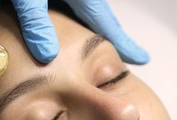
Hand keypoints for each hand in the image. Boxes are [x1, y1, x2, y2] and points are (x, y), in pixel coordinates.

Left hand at [10, 0, 148, 63]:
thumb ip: (35, 22)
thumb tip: (48, 55)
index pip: (107, 22)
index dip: (123, 43)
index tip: (141, 57)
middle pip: (101, 16)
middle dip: (112, 36)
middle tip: (123, 54)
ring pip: (88, 10)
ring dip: (94, 27)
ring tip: (99, 43)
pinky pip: (75, 4)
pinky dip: (77, 17)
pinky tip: (70, 25)